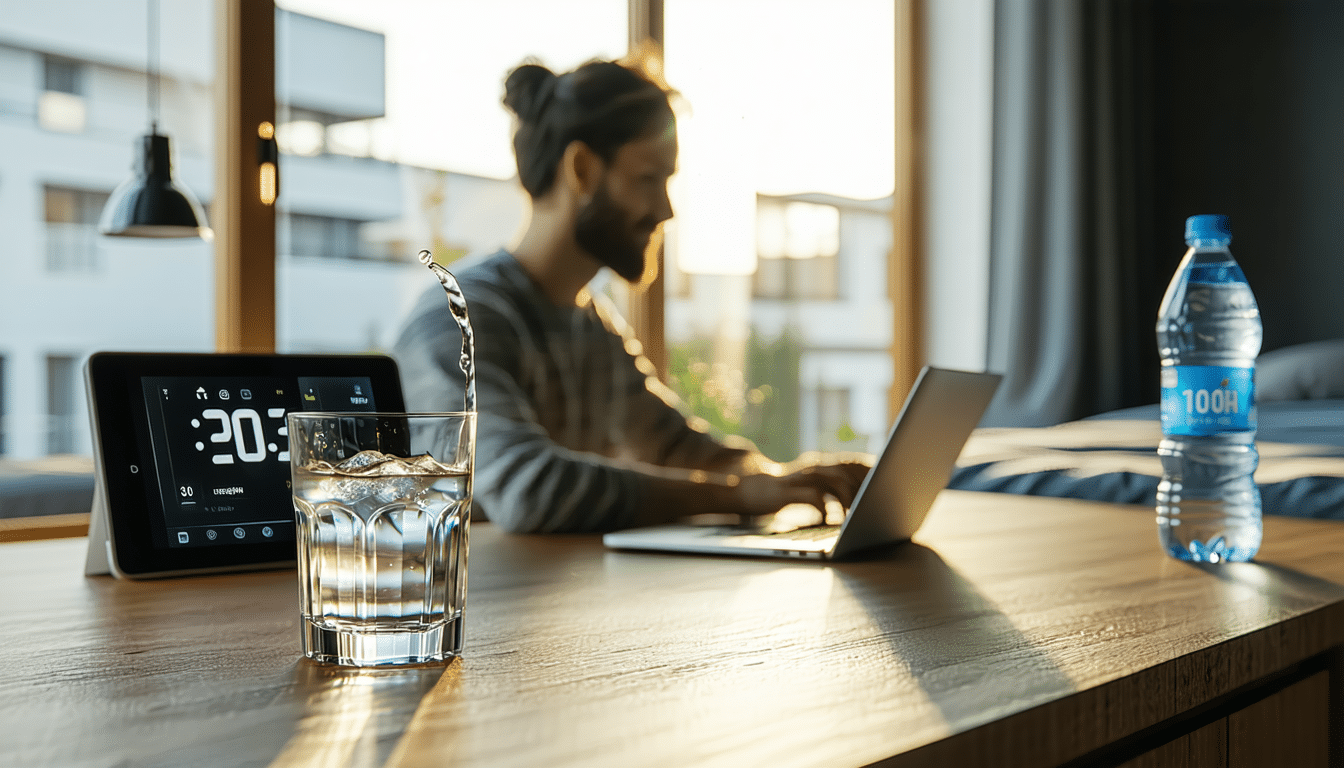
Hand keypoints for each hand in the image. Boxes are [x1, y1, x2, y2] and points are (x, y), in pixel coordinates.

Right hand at [734, 454, 871, 517]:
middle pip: (849, 470)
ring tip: (857, 515)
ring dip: (849, 498)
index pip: (854, 463)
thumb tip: (864, 498)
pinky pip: (814, 497)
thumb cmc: (787, 492)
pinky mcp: (788, 491)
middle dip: (866, 485)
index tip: (888, 484)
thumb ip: (834, 489)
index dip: (871, 472)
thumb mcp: (812, 487)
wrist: (751, 489)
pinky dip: (826, 509)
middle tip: (879, 503)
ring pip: (835, 481)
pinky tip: (829, 520)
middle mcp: (815, 468)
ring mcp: (802, 478)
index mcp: (823, 465)